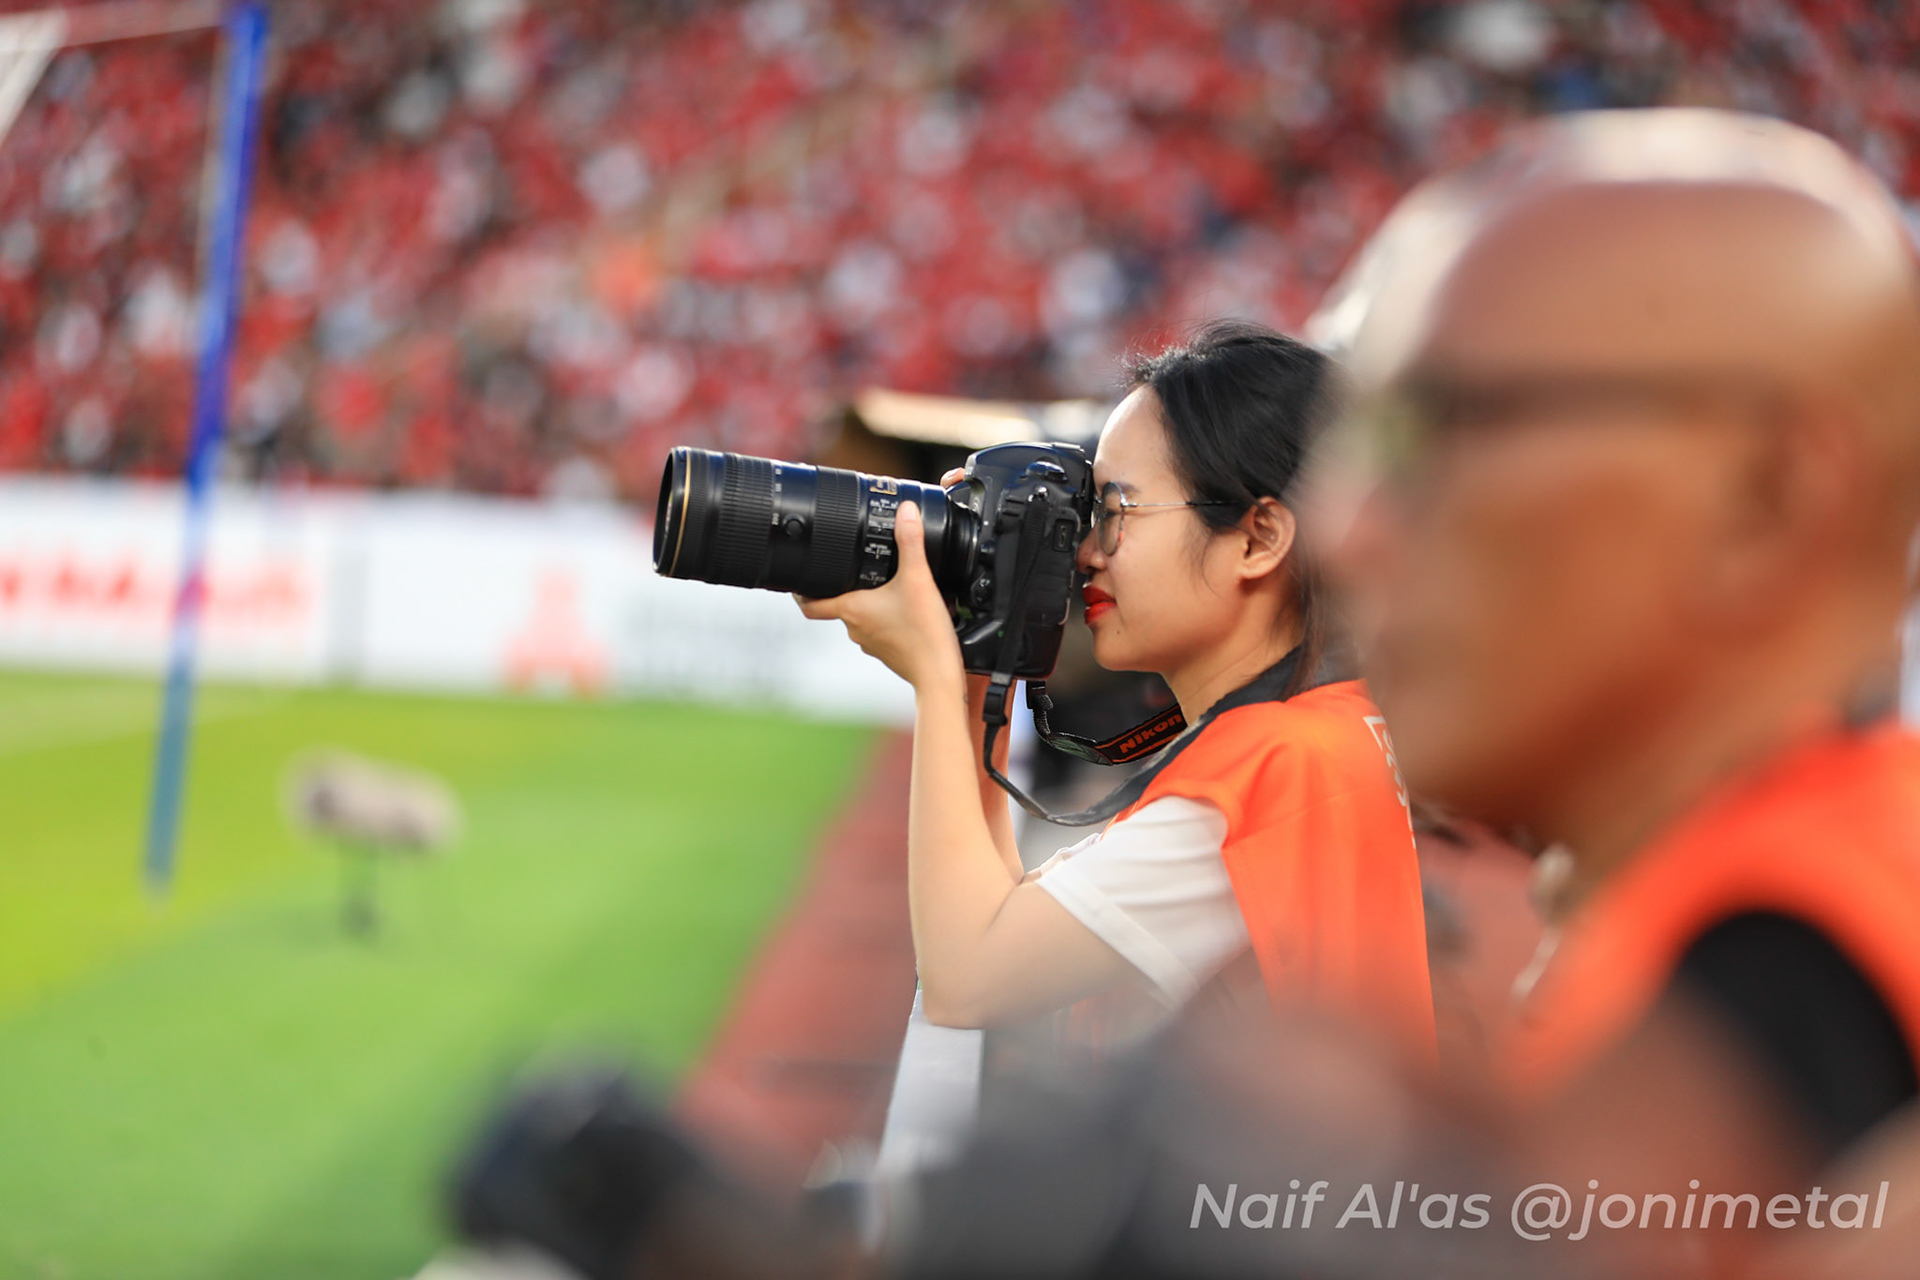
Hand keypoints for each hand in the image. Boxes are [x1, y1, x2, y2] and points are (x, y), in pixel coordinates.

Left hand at [796, 501, 963, 694]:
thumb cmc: (925, 634)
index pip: (809, 604)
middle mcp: (855, 628)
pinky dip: (887, 617)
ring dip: (868, 602)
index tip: (797, 580)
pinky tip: (905, 608)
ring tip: (886, 585)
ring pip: (860, 617)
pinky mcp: (888, 651)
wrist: (940, 676)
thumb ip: (911, 542)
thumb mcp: (919, 579)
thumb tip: (905, 511)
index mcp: (852, 609)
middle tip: (853, 569)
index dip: (799, 592)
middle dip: (845, 586)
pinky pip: (880, 629)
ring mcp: (871, 642)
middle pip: (837, 604)